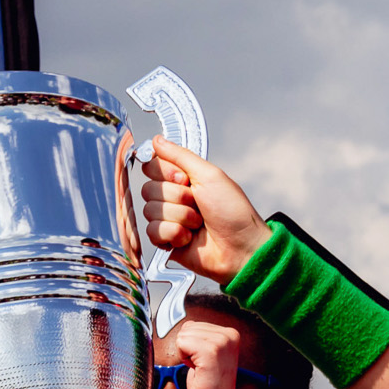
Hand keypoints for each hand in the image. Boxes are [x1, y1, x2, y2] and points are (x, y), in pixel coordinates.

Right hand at [143, 136, 272, 283]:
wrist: (240, 248)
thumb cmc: (233, 212)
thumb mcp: (210, 175)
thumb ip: (180, 156)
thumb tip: (157, 140)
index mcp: (184, 179)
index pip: (153, 167)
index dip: (166, 174)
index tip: (185, 180)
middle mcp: (174, 197)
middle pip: (148, 189)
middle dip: (176, 198)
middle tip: (197, 204)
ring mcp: (169, 219)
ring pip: (150, 211)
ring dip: (179, 217)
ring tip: (197, 224)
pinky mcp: (166, 240)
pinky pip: (152, 232)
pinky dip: (173, 234)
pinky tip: (188, 238)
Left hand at [173, 319, 240, 388]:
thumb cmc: (208, 382)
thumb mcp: (207, 351)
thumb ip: (200, 335)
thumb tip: (186, 325)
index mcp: (230, 333)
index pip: (193, 324)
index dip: (191, 344)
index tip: (204, 360)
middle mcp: (229, 335)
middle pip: (187, 328)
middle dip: (188, 348)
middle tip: (202, 365)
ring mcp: (222, 342)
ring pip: (183, 335)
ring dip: (186, 353)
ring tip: (201, 367)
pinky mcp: (211, 351)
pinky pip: (182, 343)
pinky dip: (184, 358)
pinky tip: (198, 368)